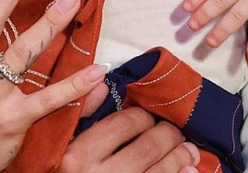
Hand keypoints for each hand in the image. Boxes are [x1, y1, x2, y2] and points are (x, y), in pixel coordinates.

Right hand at [57, 107, 199, 172]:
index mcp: (78, 156)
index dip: (144, 116)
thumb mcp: (59, 146)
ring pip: (158, 172)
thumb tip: (103, 84)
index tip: (150, 117)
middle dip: (168, 136)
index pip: (123, 124)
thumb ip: (80, 114)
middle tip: (175, 132)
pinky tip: (188, 171)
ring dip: (180, 158)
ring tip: (188, 151)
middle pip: (147, 148)